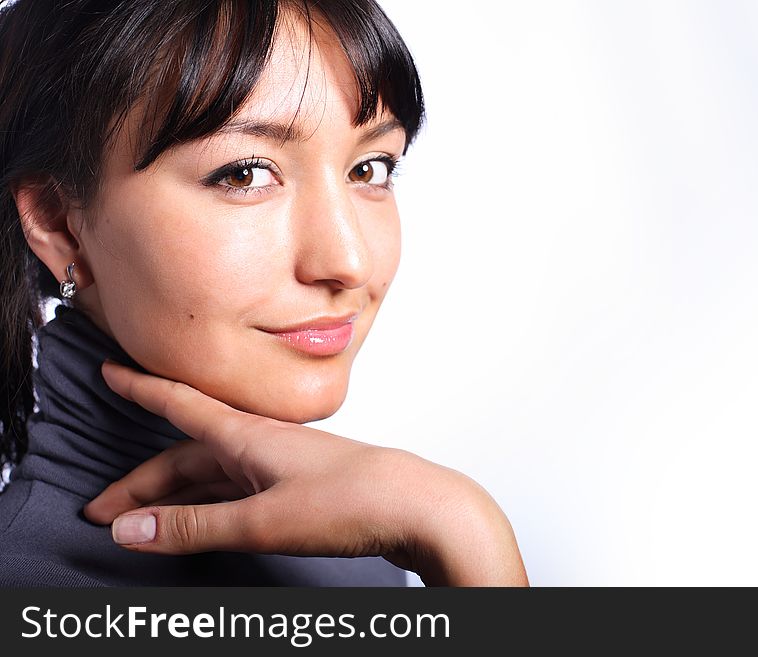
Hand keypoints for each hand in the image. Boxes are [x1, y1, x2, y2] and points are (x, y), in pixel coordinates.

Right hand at [83, 361, 528, 586]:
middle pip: (185, 457)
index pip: (179, 405)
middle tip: (103, 509)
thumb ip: (195, 527)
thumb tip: (132, 530)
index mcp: (248, 437)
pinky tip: (198, 522)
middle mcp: (261, 444)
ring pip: (210, 478)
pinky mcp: (298, 488)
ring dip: (172, 501)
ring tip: (139, 524)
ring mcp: (280, 466)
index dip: (141, 389)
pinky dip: (206, 508)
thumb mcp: (262, 520)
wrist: (417, 507)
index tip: (111, 371)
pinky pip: (236, 493)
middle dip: (140, 484)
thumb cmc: (352, 501)